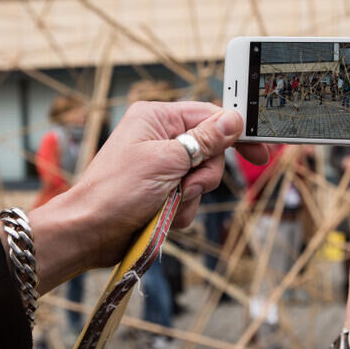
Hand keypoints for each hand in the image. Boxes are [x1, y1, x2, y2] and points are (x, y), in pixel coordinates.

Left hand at [22, 101, 268, 294]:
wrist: (89, 233)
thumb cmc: (116, 191)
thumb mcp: (166, 160)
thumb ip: (205, 139)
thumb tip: (234, 119)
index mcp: (156, 117)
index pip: (209, 115)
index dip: (236, 133)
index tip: (260, 152)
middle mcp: (160, 137)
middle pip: (210, 150)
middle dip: (203, 174)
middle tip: (186, 186)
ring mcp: (161, 166)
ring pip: (202, 178)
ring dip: (190, 197)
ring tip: (167, 203)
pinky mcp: (161, 191)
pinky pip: (190, 198)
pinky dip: (181, 210)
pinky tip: (161, 216)